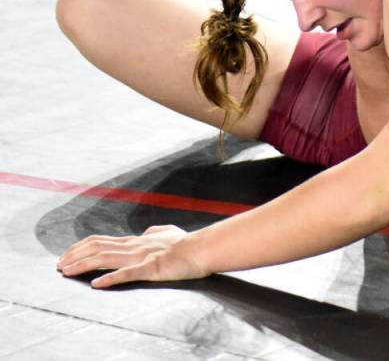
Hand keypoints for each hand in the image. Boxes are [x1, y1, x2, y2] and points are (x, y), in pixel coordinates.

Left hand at [57, 225, 208, 287]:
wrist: (203, 248)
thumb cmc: (188, 242)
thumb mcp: (169, 232)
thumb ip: (155, 232)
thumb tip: (146, 232)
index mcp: (136, 240)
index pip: (102, 240)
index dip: (80, 247)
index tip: (66, 255)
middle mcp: (134, 246)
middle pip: (97, 247)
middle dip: (74, 255)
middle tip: (59, 265)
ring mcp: (141, 256)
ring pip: (106, 258)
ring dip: (83, 265)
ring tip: (67, 272)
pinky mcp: (151, 268)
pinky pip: (128, 273)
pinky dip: (110, 278)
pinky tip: (96, 284)